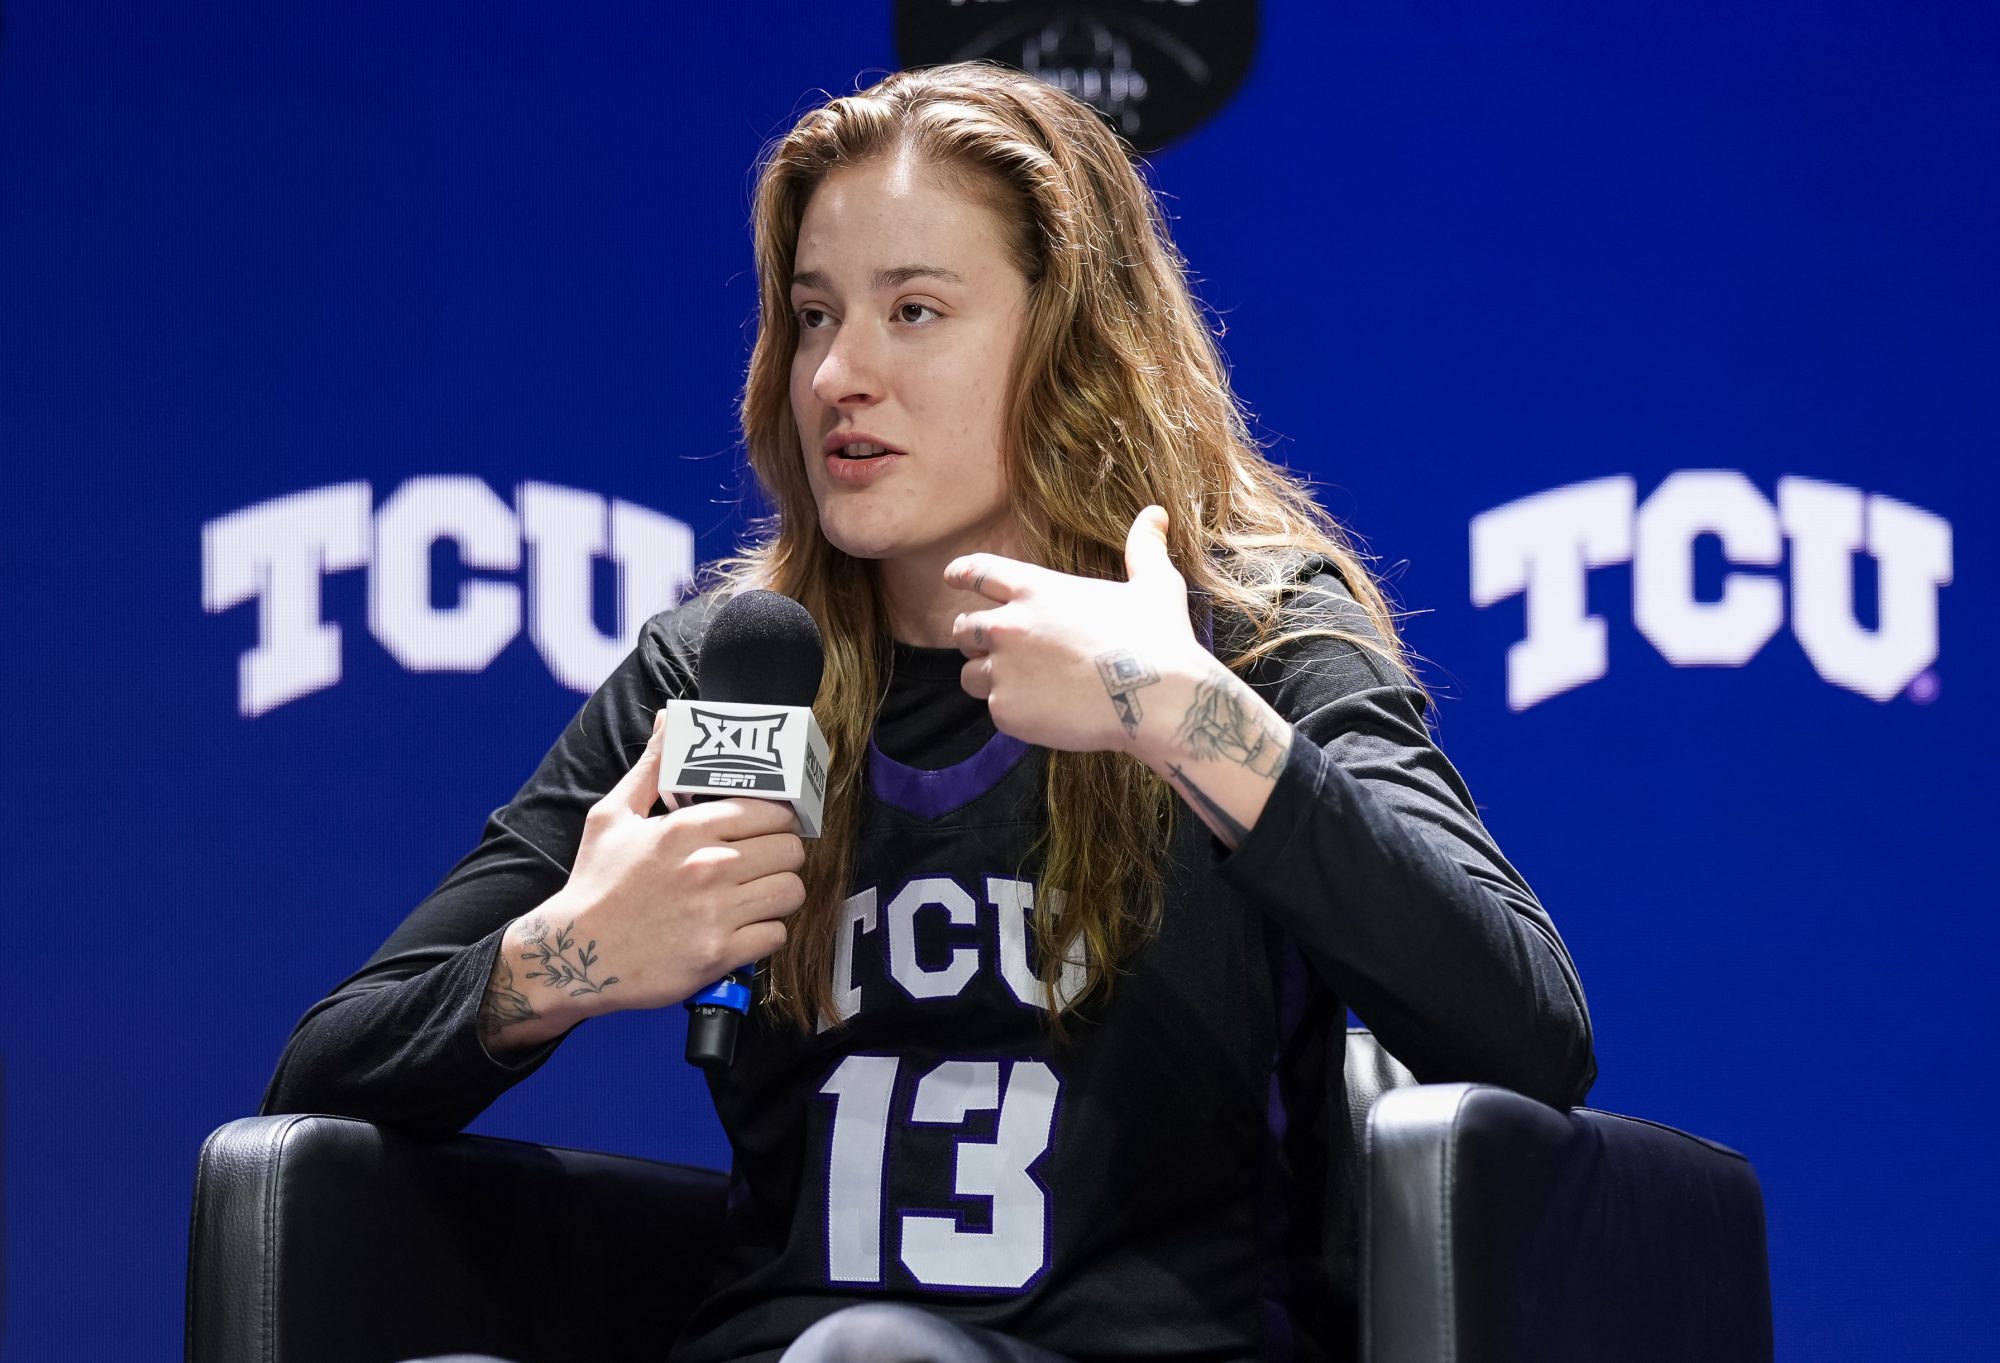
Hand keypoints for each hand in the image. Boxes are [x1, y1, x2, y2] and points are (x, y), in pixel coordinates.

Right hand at [487, 711, 807, 1043]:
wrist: (574, 957)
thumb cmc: (596, 886)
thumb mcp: (612, 816)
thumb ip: (651, 767)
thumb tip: (669, 720)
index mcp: (687, 828)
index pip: (770, 810)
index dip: (777, 818)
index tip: (768, 827)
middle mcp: (708, 866)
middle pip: (790, 850)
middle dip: (781, 855)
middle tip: (763, 862)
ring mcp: (716, 913)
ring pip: (791, 891)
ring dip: (779, 893)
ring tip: (757, 894)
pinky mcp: (720, 954)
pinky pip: (777, 935)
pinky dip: (766, 933)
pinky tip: (743, 927)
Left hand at [945, 506, 1207, 755]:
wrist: (1156, 699)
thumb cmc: (1157, 640)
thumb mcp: (1154, 585)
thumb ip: (1144, 549)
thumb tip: (1156, 513)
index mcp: (1034, 589)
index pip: (977, 572)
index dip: (961, 575)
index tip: (951, 578)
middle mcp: (1008, 626)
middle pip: (963, 629)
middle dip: (975, 638)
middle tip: (1000, 650)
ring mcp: (1003, 670)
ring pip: (971, 675)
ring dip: (990, 678)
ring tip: (1027, 686)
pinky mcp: (1006, 709)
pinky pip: (995, 710)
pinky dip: (1014, 712)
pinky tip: (1046, 712)